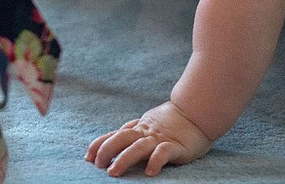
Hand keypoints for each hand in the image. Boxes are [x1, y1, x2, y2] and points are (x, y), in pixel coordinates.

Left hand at [85, 101, 212, 176]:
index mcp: (139, 128)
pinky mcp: (176, 146)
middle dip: (107, 151)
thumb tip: (111, 140)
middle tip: (97, 165)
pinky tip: (149, 172)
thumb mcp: (148, 124)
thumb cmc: (172, 121)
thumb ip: (132, 132)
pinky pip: (164, 153)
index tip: (87, 157)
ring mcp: (160, 139)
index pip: (115, 134)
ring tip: (113, 172)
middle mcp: (146, 133)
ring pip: (138, 146)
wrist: (198, 112)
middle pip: (122, 138)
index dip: (99, 144)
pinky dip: (155, 161)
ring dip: (124, 159)